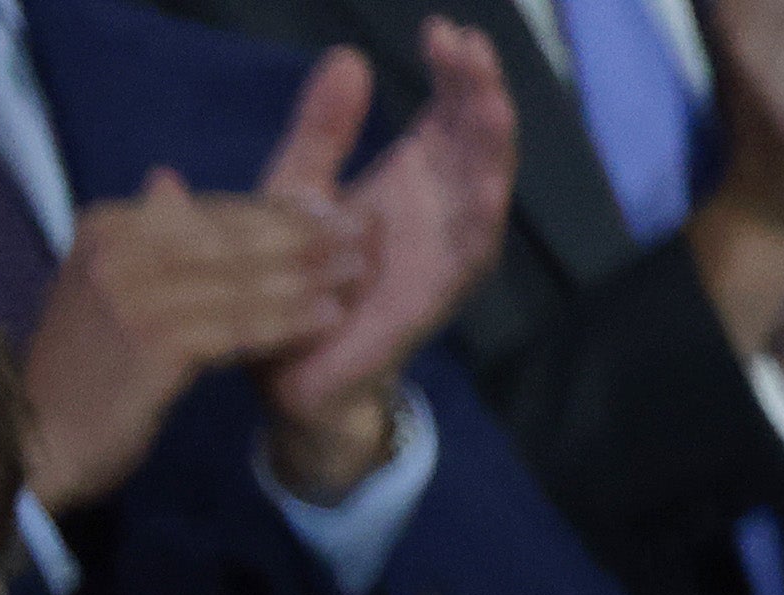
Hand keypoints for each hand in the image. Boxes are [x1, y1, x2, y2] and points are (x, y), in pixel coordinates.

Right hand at [23, 168, 358, 512]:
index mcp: (107, 226)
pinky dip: (286, 320)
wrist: (44, 434)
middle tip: (361, 231)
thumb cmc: (90, 365)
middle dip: (300, 233)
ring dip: (306, 274)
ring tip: (359, 271)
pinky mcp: (152, 344)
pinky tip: (329, 318)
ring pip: (239, 279)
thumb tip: (170, 179)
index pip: (206, 210)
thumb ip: (148, 238)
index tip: (330, 206)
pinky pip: (236, 326)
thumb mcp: (108, 287)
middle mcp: (116, 251)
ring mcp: (131, 296)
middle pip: (228, 237)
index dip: (273, 209)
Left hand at [261, 24, 519, 489]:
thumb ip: (323, 128)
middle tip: (470, 44)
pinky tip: (489, 186)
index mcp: (409, 182)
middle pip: (472, 144)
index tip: (444, 30)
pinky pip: (468, 258)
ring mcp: (442, 255)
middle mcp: (437, 213)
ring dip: (492, 150)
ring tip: (493, 99)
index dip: (452, 75)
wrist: (290, 371)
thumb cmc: (300, 281)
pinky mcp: (433, 298)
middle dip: (477, 94)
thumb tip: (347, 56)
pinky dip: (482, 222)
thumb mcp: (301, 185)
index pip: (445, 116)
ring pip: (482, 192)